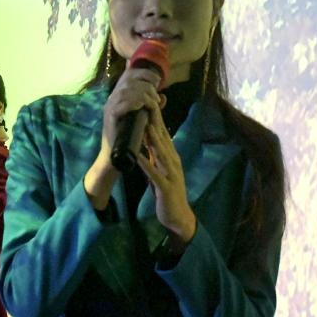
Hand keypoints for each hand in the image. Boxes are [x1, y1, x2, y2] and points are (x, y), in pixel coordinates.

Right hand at [84, 65, 165, 208]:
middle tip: (156, 97)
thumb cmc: (130, 137)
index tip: (158, 80)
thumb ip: (151, 106)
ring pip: (126, 90)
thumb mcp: (143, 118)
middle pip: (129, 80)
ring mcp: (110, 107)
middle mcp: (113, 98)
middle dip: (146, 84)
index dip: (144, 73)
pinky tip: (141, 106)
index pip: (129, 75)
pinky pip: (121, 103)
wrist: (116, 156)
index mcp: (119, 96)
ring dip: (142, 94)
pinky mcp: (110, 117)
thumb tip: (163, 96)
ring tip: (151, 103)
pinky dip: (133, 102)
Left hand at [136, 103, 195, 241]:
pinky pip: (154, 174)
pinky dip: (146, 164)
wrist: (178, 216)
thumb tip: (145, 138)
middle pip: (163, 138)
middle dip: (155, 121)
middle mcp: (173, 161)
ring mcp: (171, 174)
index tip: (147, 100)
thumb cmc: (167, 192)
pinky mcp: (166, 187)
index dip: (156, 117)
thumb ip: (154, 154)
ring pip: (161, 152)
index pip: (163, 133)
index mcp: (170, 156)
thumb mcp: (160, 168)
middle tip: (147, 103)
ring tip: (145, 124)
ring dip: (153, 138)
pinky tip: (138, 156)